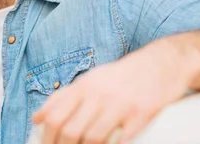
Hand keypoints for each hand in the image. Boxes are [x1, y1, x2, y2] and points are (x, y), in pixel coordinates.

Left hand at [31, 40, 199, 143]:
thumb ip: (64, 97)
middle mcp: (100, 93)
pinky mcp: (141, 114)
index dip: (47, 138)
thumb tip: (37, 118)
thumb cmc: (123, 76)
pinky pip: (121, 140)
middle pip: (71, 131)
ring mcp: (121, 104)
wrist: (162, 63)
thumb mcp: (91, 79)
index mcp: (84, 85)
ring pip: (92, 138)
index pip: (55, 115)